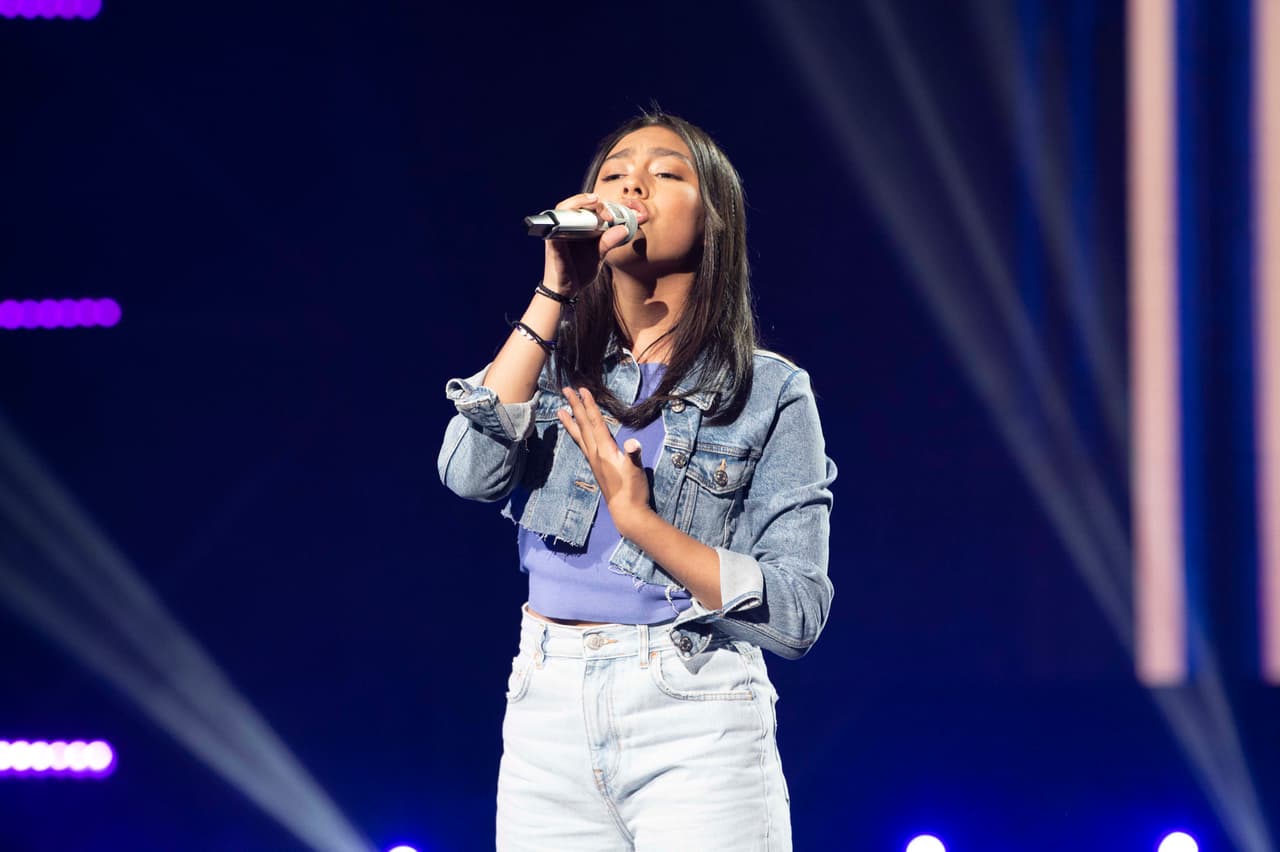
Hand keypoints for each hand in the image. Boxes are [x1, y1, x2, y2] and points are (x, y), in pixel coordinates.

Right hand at [542, 193, 637, 294]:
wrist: (565, 290)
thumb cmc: (578, 271)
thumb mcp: (599, 254)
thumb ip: (610, 241)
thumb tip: (625, 228)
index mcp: (578, 228)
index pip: (590, 209)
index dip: (607, 206)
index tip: (626, 210)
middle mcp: (566, 226)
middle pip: (579, 204)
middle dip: (597, 204)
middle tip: (610, 214)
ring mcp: (557, 232)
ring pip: (565, 207)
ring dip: (581, 201)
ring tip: (597, 201)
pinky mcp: (552, 240)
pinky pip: (556, 222)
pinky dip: (568, 215)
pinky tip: (581, 213)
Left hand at [557, 386, 652, 534]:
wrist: (626, 511)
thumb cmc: (633, 489)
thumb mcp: (636, 470)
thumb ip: (633, 455)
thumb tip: (632, 444)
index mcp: (604, 450)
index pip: (595, 422)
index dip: (589, 405)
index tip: (582, 390)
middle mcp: (595, 453)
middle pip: (583, 425)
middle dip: (575, 406)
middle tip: (565, 390)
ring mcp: (593, 460)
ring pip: (579, 435)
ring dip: (570, 421)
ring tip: (560, 410)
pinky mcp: (595, 466)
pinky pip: (582, 444)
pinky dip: (576, 434)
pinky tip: (576, 433)